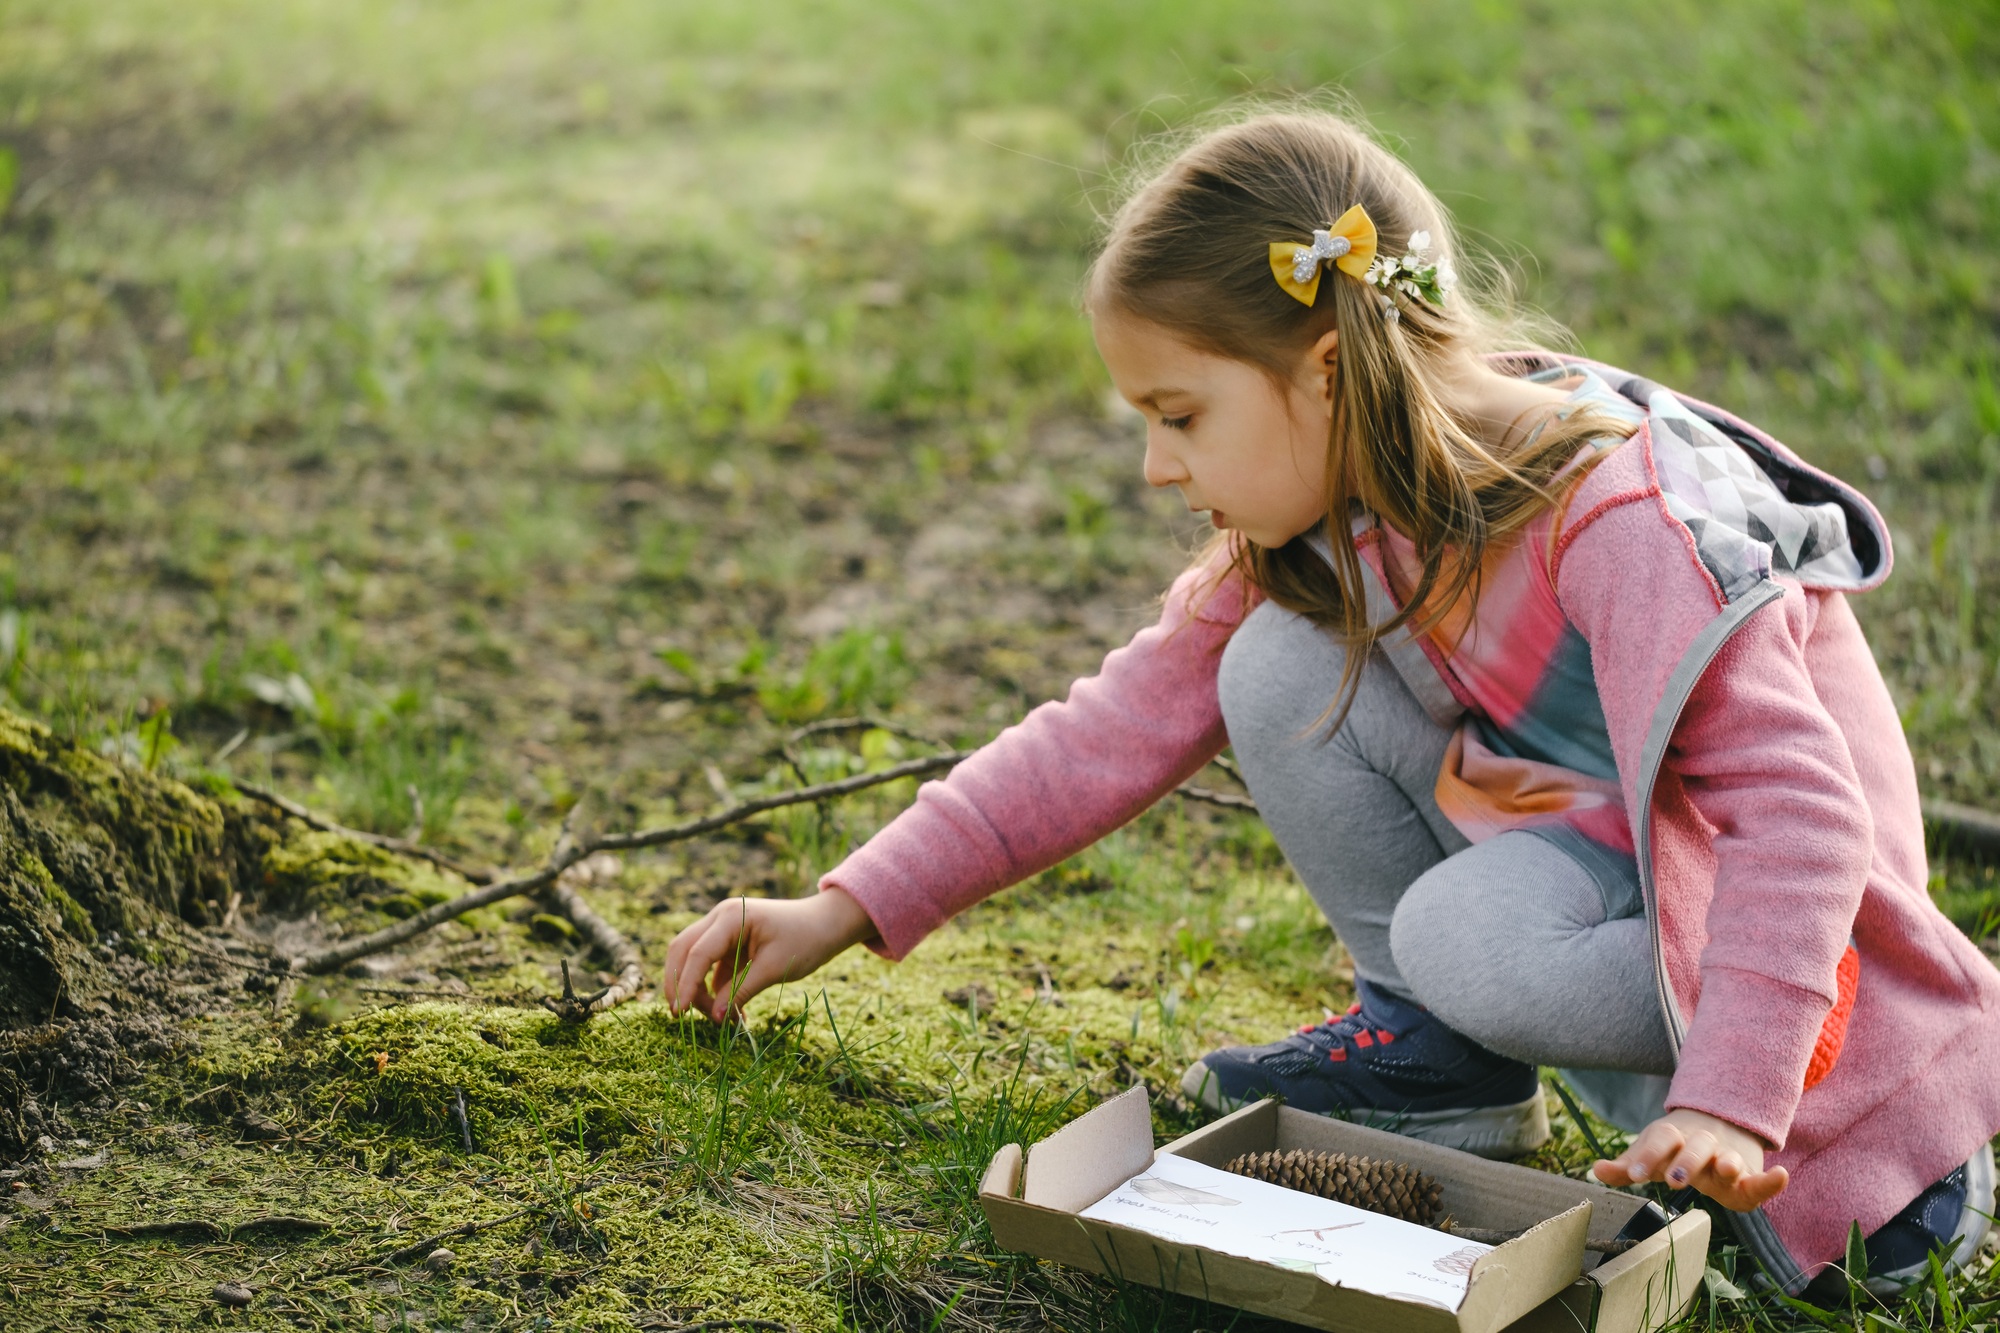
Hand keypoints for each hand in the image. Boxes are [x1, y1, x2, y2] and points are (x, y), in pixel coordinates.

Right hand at [663, 889, 876, 1022]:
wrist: (828, 925)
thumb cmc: (806, 940)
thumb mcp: (774, 969)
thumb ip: (741, 992)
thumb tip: (714, 1018)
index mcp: (731, 916)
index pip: (697, 953)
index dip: (684, 984)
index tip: (680, 1013)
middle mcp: (720, 918)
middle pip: (683, 951)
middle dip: (679, 984)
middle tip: (681, 1017)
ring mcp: (723, 929)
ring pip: (693, 960)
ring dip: (699, 990)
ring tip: (721, 1020)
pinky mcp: (730, 944)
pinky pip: (711, 969)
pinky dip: (715, 991)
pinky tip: (731, 1014)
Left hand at [1591, 1109, 1788, 1211]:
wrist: (1717, 1125)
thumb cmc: (1675, 1149)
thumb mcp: (1651, 1154)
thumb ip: (1627, 1165)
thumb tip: (1595, 1170)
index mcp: (1674, 1137)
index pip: (1659, 1140)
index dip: (1646, 1155)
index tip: (1633, 1173)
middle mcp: (1701, 1143)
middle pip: (1695, 1147)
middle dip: (1686, 1162)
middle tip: (1674, 1180)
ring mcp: (1727, 1158)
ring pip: (1728, 1158)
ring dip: (1728, 1163)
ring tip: (1726, 1169)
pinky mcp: (1750, 1177)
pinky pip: (1762, 1180)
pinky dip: (1772, 1180)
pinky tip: (1781, 1176)